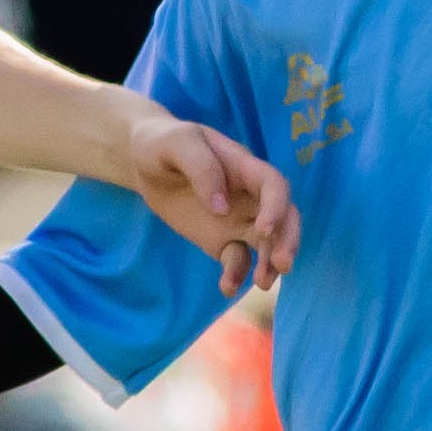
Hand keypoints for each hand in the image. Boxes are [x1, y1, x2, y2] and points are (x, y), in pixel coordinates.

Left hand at [124, 112, 298, 292]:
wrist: (143, 160)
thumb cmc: (162, 142)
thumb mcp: (177, 143)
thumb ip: (201, 168)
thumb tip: (221, 208)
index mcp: (243, 167)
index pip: (274, 186)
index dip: (277, 207)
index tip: (264, 230)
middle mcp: (248, 195)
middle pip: (284, 219)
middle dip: (288, 242)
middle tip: (282, 266)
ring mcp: (237, 220)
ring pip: (267, 244)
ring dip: (270, 264)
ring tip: (262, 283)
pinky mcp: (220, 240)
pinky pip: (237, 260)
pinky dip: (236, 275)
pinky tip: (226, 288)